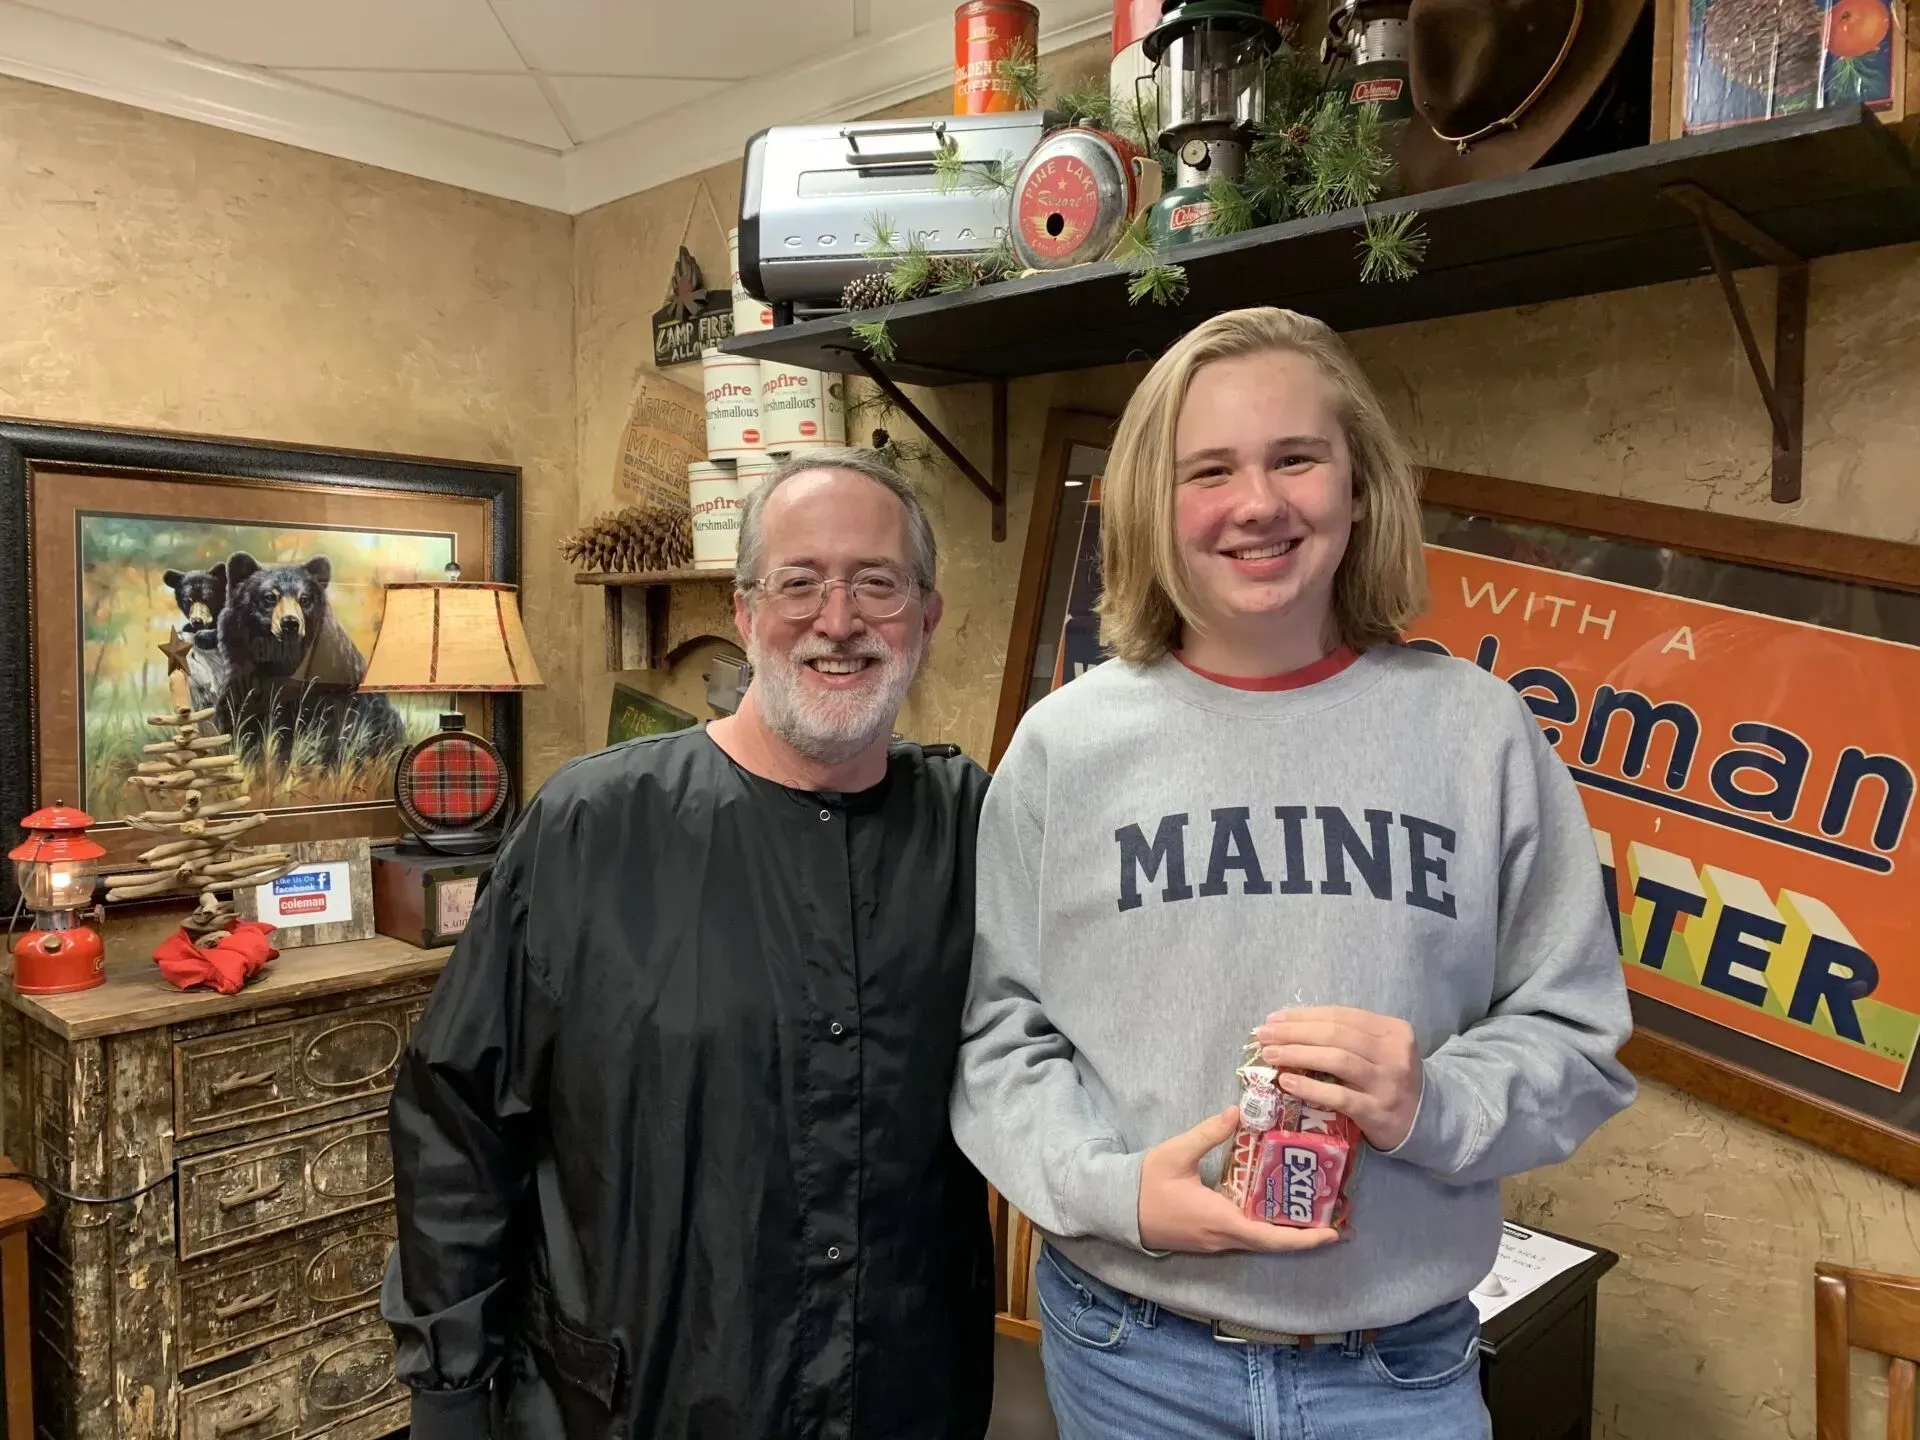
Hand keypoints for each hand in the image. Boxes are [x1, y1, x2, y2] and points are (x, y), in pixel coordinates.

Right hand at [1137, 1106, 1340, 1254]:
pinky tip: (1276, 1209)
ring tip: (1314, 1214)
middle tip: (1338, 1221)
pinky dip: (1267, 1227)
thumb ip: (1208, 1133)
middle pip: (1272, 1242)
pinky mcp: (1209, 1237)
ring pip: (1260, 1240)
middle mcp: (1224, 1238)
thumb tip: (1237, 1110)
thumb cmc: (1146, 1184)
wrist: (1116, 1209)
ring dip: (1288, 1232)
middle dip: (1306, 1235)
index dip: (1304, 1238)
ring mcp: (1215, 1241)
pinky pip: (1246, 1235)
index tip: (1332, 1233)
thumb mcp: (1176, 1153)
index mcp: (1221, 1220)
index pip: (1270, 1237)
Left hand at [1256, 1006, 1422, 1151]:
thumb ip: (1345, 1036)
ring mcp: (1387, 1083)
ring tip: (1270, 1054)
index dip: (1304, 1015)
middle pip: (1336, 1035)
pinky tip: (1286, 1082)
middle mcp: (1394, 1053)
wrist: (1422, 1119)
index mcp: (1393, 1030)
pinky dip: (1310, 1087)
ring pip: (1337, 1060)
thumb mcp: (1377, 1049)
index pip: (1341, 1016)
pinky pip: (1339, 1096)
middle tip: (1264, 1035)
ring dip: (1298, 1054)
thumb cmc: (1388, 1077)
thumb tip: (1288, 1025)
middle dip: (1295, 1032)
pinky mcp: (1377, 1111)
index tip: (1274, 1018)